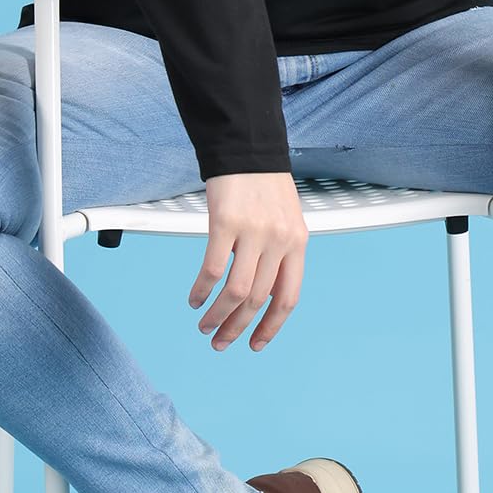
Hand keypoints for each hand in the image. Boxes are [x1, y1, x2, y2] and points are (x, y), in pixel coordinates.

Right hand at [189, 171, 308, 352]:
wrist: (248, 149)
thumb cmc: (265, 186)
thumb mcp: (286, 222)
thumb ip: (280, 256)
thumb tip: (266, 295)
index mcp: (298, 243)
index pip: (288, 298)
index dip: (271, 326)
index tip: (256, 344)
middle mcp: (279, 241)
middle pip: (259, 300)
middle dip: (237, 327)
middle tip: (220, 343)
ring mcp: (253, 232)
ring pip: (236, 291)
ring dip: (218, 315)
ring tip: (205, 326)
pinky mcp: (225, 223)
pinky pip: (213, 268)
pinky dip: (202, 289)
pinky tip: (194, 299)